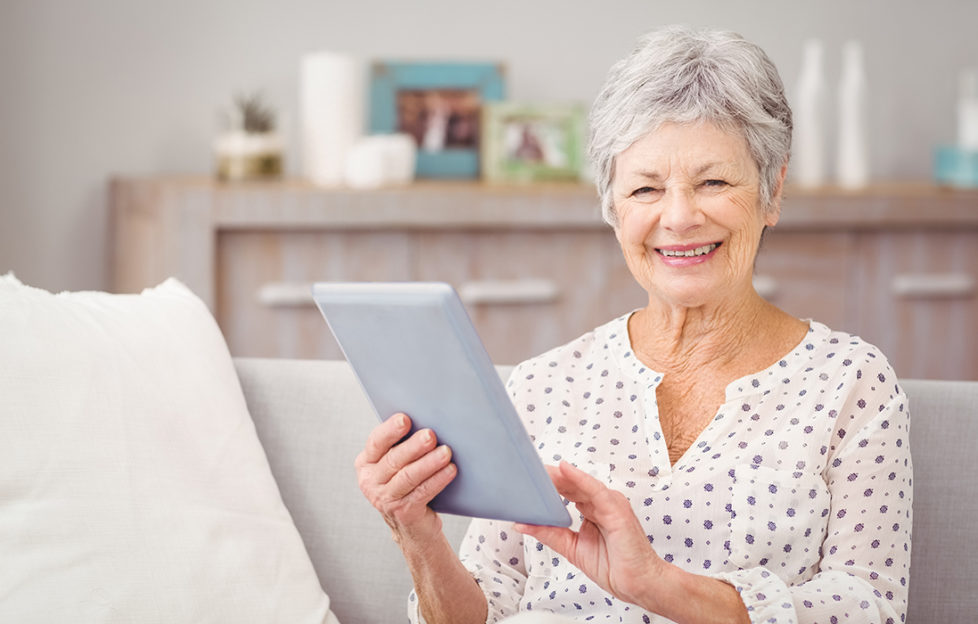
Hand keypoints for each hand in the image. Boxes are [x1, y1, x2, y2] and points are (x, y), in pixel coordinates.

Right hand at [354, 413, 456, 544]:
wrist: (412, 523)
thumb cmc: (407, 482)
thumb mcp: (397, 463)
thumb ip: (403, 444)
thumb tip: (426, 420)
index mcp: (366, 462)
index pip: (376, 442)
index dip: (390, 430)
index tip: (405, 419)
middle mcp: (371, 481)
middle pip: (394, 459)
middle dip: (414, 446)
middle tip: (430, 435)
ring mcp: (385, 499)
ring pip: (408, 476)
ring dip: (429, 463)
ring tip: (445, 452)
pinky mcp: (403, 512)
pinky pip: (422, 492)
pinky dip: (438, 480)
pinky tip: (450, 470)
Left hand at [514, 461, 667, 608]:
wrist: (640, 584)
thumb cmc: (615, 567)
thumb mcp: (572, 548)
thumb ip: (549, 534)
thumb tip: (522, 524)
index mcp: (593, 510)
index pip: (567, 491)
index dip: (548, 484)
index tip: (527, 478)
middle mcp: (602, 504)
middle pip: (572, 485)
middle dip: (550, 478)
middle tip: (527, 470)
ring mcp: (610, 504)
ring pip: (581, 484)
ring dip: (559, 476)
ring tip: (540, 469)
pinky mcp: (617, 510)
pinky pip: (596, 491)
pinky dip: (580, 479)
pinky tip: (565, 470)